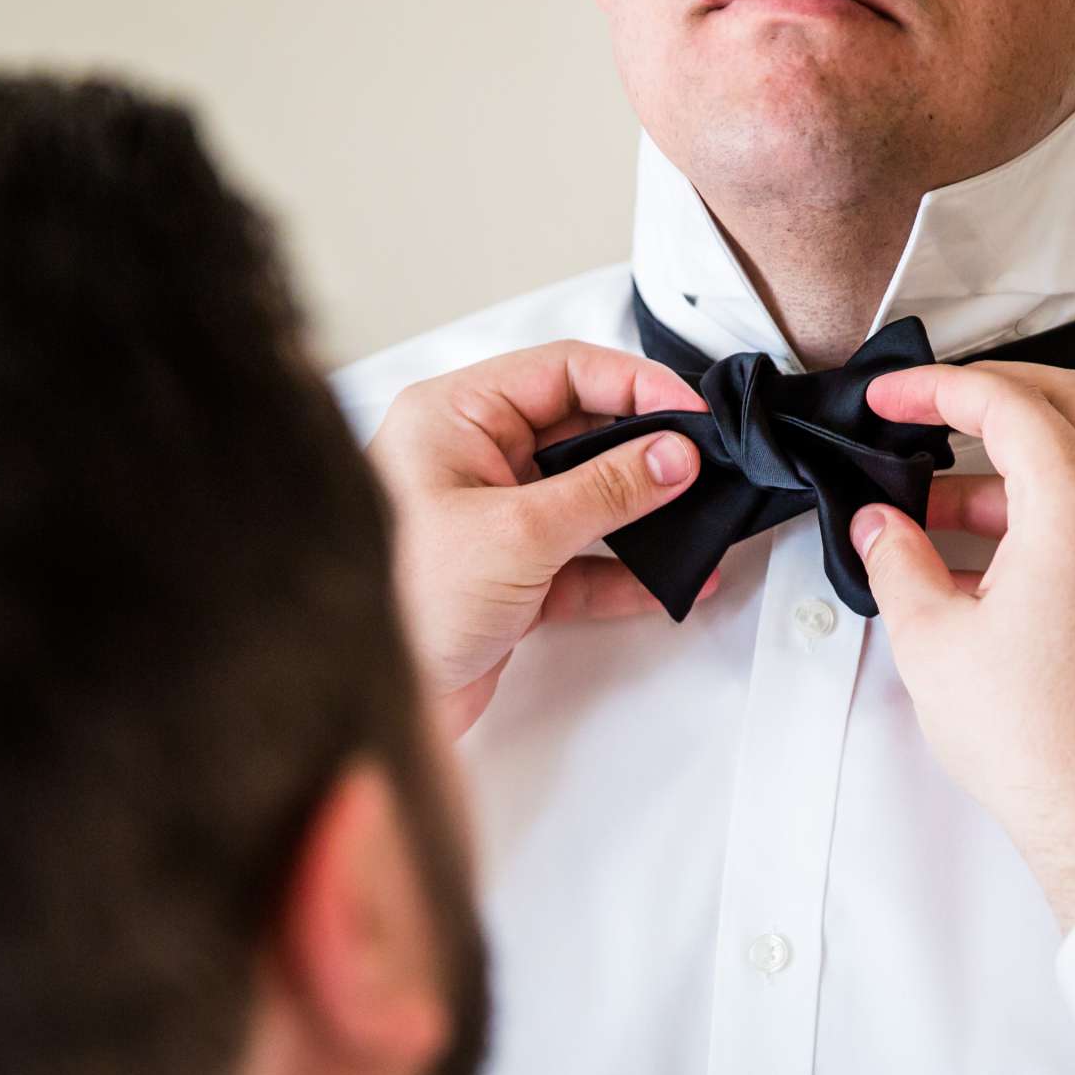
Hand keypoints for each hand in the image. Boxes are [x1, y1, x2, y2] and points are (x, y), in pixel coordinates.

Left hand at [367, 341, 715, 738]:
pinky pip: (582, 561)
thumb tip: (673, 454)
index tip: (693, 414)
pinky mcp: (509, 578)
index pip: (563, 372)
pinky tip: (672, 580)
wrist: (367, 702)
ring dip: (644, 513)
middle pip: (580, 431)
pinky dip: (627, 571)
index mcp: (453, 417)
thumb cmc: (406, 602)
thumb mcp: (518, 533)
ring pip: (587, 498)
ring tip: (702, 519)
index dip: (634, 384)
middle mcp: (470, 459)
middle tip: (706, 466)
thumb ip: (605, 489)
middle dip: (646, 449)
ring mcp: (491, 520)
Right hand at [849, 362, 1074, 926]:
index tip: (889, 398)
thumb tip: (879, 528)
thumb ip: (898, 564)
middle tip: (925, 413)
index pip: (1008, 404)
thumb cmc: (1039, 741)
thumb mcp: (933, 642)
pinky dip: (1045, 507)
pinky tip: (983, 559)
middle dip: (990, 395)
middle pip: (1068, 403)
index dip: (937, 389)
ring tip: (932, 512)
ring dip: (1012, 465)